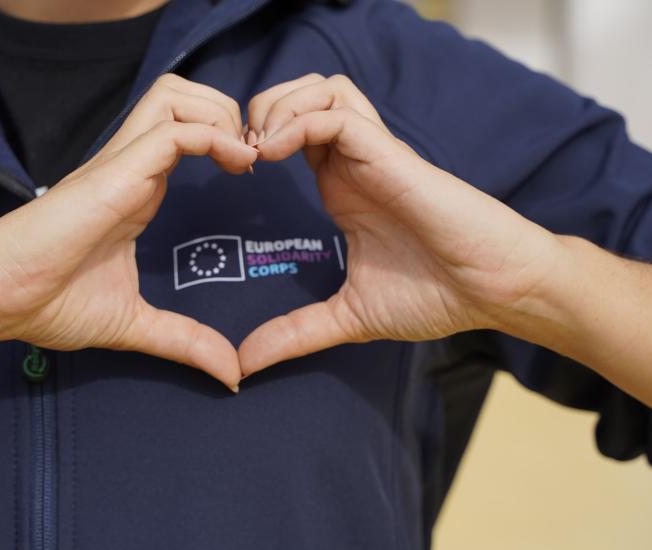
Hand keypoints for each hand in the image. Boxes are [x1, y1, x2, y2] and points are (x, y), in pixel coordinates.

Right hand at [0, 74, 255, 390]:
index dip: (225, 141)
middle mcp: (130, 167)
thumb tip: (231, 374)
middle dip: (227, 112)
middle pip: (183, 96)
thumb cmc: (47, 303)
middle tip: (251, 157)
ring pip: (176, 97)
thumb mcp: (133, 325)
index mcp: (137, 190)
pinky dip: (212, 137)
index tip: (250, 175)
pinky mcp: (113, 174)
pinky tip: (238, 163)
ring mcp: (120, 166)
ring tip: (244, 156)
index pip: (185, 133)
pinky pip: (172, 132)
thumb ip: (184, 341)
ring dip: (219, 115)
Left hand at [239, 73, 561, 375]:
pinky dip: (297, 123)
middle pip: (301, 94)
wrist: (493, 291)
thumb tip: (246, 365)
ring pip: (320, 90)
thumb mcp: (348, 317)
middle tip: (241, 153)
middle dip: (261, 110)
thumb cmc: (435, 296)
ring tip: (258, 150)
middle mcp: (355, 163)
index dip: (256, 140)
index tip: (236, 176)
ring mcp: (373, 155)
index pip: (291, 132)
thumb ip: (296, 333)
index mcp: (342, 187)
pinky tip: (274, 153)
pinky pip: (337, 115)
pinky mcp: (390, 155)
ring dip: (279, 108)